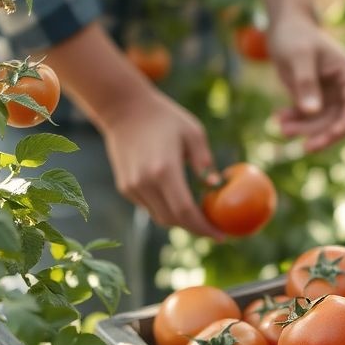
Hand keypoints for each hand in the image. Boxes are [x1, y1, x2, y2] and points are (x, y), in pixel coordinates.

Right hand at [97, 86, 222, 237]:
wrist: (123, 109)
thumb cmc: (165, 118)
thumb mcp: (193, 133)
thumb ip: (205, 162)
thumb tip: (216, 187)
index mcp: (164, 169)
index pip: (185, 211)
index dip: (203, 228)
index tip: (221, 236)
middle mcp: (145, 182)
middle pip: (173, 220)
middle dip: (195, 229)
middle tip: (214, 229)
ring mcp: (132, 186)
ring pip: (160, 217)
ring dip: (181, 221)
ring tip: (199, 216)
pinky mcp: (125, 187)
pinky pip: (150, 208)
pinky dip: (166, 210)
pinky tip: (179, 201)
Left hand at [268, 13, 344, 151]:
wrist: (284, 26)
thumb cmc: (294, 35)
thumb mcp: (298, 56)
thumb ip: (306, 83)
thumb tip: (312, 111)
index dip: (344, 126)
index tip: (326, 138)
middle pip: (339, 121)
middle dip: (319, 133)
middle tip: (300, 144)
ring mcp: (331, 95)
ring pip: (322, 123)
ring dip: (303, 129)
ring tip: (280, 127)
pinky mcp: (317, 99)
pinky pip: (310, 118)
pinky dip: (296, 121)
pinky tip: (279, 118)